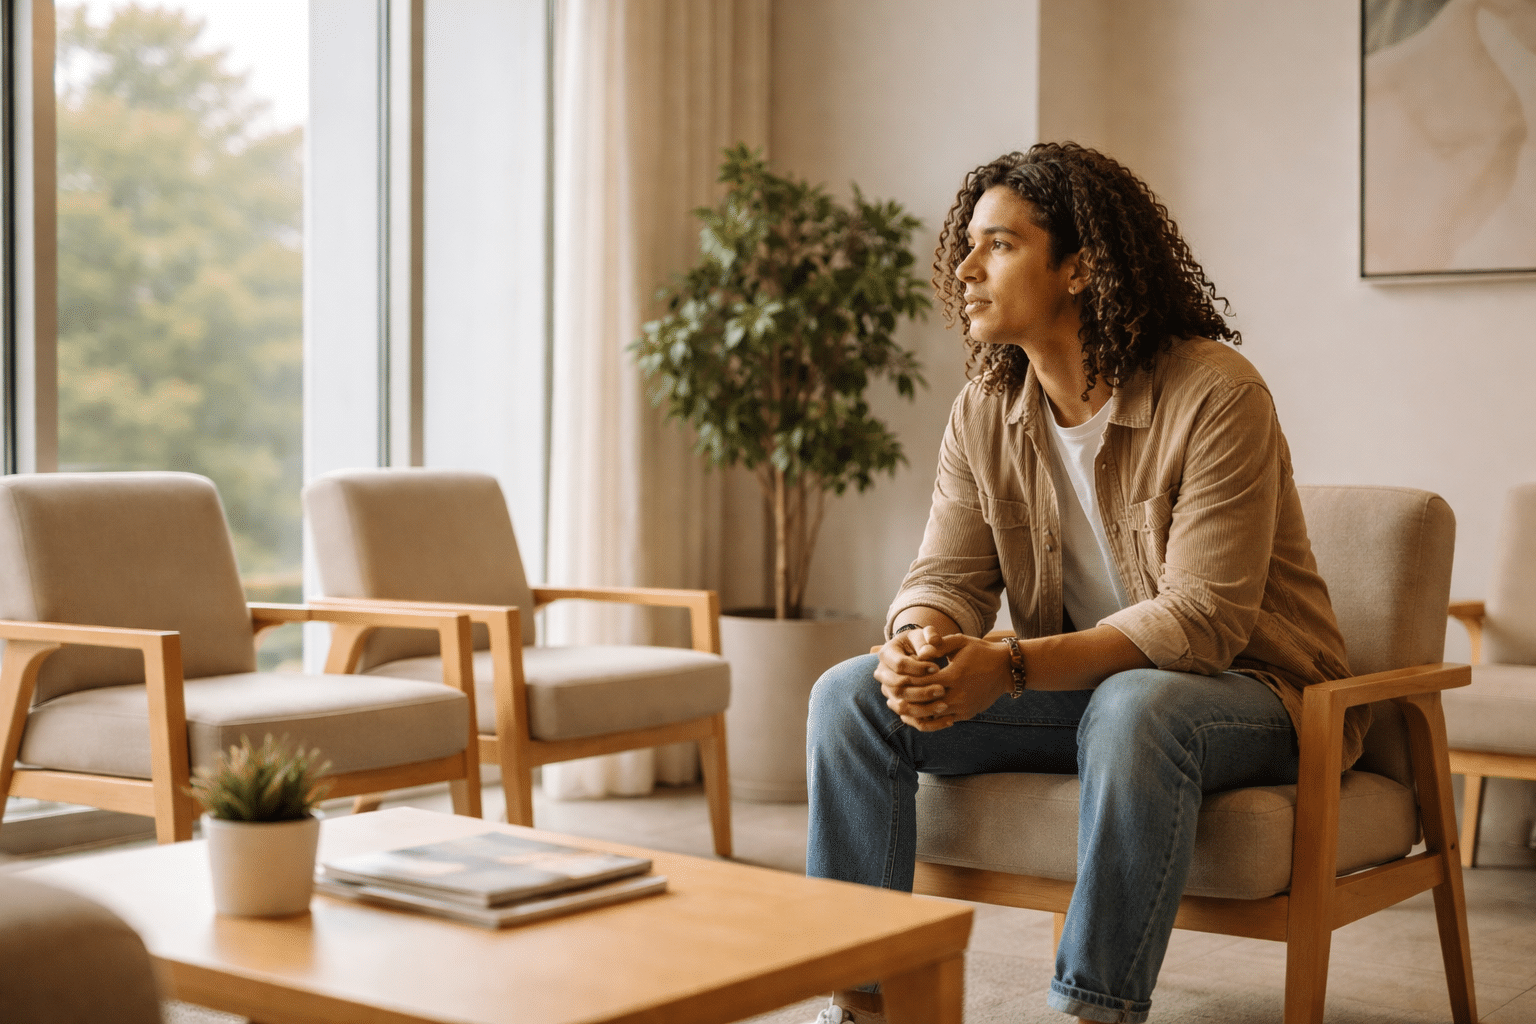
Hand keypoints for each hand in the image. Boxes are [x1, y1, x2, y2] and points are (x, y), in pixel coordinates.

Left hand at [873, 627, 1012, 731]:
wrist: (1005, 669)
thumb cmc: (980, 651)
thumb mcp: (961, 642)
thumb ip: (939, 644)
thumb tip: (920, 648)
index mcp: (955, 674)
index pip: (923, 681)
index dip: (907, 680)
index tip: (894, 677)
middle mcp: (958, 694)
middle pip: (924, 702)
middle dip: (906, 700)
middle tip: (890, 697)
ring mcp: (963, 706)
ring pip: (932, 715)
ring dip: (914, 712)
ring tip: (900, 707)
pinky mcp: (966, 714)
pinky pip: (943, 720)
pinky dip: (929, 718)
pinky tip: (916, 713)